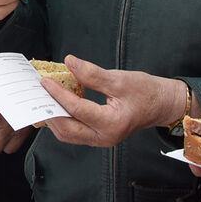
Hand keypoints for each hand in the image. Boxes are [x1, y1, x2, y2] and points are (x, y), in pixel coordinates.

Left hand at [40, 55, 189, 147]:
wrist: (162, 104)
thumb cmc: (146, 92)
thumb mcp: (120, 79)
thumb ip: (92, 74)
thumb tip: (69, 62)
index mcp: (112, 123)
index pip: (77, 109)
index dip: (58, 94)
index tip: (44, 81)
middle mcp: (105, 137)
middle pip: (67, 129)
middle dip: (50, 110)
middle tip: (38, 92)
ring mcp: (101, 139)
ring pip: (68, 134)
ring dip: (54, 117)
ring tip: (44, 98)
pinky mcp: (99, 136)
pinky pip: (74, 131)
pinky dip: (63, 118)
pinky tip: (58, 103)